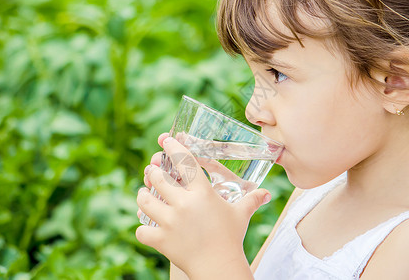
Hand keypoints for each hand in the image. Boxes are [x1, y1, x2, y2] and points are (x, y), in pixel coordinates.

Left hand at [136, 133, 270, 278]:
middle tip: (152, 171)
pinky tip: (147, 227)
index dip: (173, 148)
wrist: (220, 267)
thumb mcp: (240, 215)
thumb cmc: (231, 238)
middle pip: (157, 177)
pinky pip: (142, 230)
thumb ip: (251, 200)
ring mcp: (170, 221)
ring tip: (144, 194)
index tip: (166, 140)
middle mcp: (184, 203)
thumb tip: (266, 193)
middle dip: (152, 172)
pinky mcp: (161, 240)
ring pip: (144, 200)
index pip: (184, 162)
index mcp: (202, 193)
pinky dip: (143, 229)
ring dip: (142, 195)